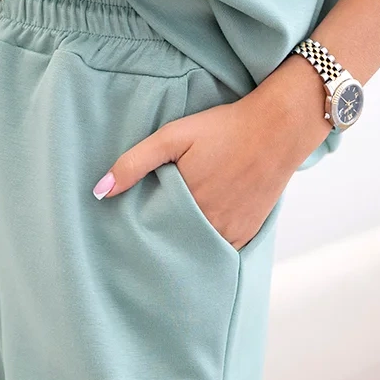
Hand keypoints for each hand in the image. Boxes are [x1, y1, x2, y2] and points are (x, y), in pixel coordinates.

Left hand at [92, 56, 331, 249]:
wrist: (278, 128)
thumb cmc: (225, 128)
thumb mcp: (174, 136)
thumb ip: (135, 162)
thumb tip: (100, 191)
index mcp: (187, 204)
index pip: (151, 230)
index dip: (138, 227)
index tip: (127, 225)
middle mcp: (210, 225)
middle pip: (173, 244)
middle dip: (159, 239)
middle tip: (147, 230)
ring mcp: (232, 232)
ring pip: (197, 251)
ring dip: (183, 245)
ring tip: (170, 234)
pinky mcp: (249, 233)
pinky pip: (221, 251)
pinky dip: (208, 246)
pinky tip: (197, 235)